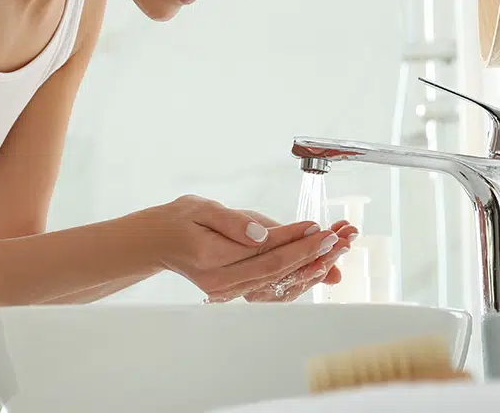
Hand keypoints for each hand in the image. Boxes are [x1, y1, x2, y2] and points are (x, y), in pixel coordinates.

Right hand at [142, 196, 345, 301]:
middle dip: (312, 254)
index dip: (295, 239)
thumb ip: (232, 222)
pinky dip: (298, 275)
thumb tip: (262, 234)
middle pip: (276, 270)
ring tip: (337, 250)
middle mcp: (221, 282)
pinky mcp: (236, 291)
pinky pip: (273, 287)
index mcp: (211, 258)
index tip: (319, 226)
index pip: (264, 250)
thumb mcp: (201, 208)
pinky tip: (319, 264)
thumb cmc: (180, 220)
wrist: (160, 242)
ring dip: (311, 266)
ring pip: (278, 282)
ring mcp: (228, 291)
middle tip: (339, 239)